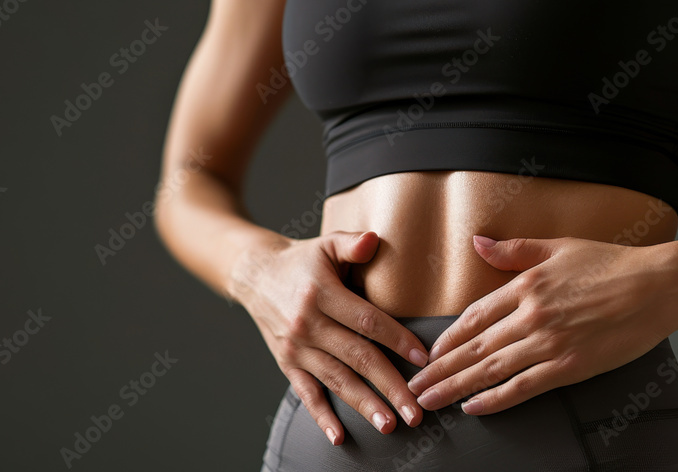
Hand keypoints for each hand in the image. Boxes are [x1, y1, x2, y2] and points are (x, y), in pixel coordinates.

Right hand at [232, 231, 430, 444]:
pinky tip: (339, 437)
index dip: (397, 339)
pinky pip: (306, 394)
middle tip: (416, 410)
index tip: (423, 359)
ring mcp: (296, 348)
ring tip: (390, 425)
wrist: (255, 274)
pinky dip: (321, 417)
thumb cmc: (303, 260)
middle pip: (357, 358)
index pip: (367, 321)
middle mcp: (307, 324)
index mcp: (322, 294)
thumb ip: (352, 244)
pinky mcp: (286, 363)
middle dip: (389, 386)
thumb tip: (374, 239)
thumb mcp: (326, 244)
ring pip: (336, 380)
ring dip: (364, 405)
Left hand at [406, 235, 677, 415]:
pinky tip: (473, 407)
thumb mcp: (558, 247)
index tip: (429, 353)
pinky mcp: (570, 366)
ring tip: (429, 401)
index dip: (448, 339)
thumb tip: (477, 241)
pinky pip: (523, 387)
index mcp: (525, 285)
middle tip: (414, 388)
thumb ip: (514, 250)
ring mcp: (549, 343)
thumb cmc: (612, 263)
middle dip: (439, 371)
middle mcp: (531, 316)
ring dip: (455, 387)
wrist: (658, 285)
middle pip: (473, 347)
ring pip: (490, 370)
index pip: (473, 316)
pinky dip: (495, 399)